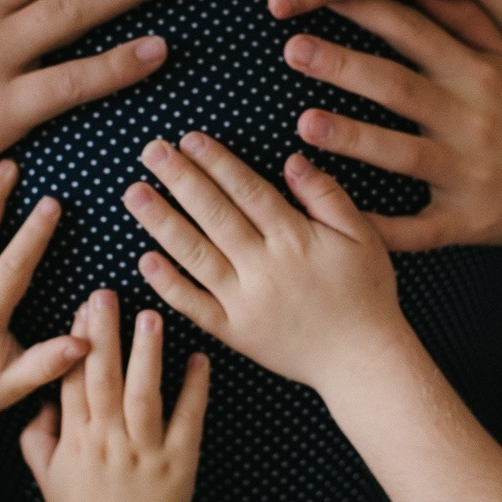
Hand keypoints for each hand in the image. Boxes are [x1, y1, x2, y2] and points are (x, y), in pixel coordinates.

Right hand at [20, 291, 209, 501]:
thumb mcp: (47, 477)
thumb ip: (38, 436)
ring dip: (146, 355)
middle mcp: (109, 442)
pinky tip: (199, 359)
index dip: (77, 343)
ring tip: (151, 317)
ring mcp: (145, 452)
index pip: (74, 382)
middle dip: (105, 335)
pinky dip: (194, 390)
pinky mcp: (179, 463)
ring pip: (143, 395)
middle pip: (104, 380)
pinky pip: (187, 421)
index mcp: (77, 441)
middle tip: (108, 294)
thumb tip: (42, 400)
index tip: (82, 307)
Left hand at [121, 133, 414, 390]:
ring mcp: (245, 303)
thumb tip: (291, 160)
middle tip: (151, 151)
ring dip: (162, 222)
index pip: (247, 191)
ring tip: (133, 193)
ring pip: (195, 255)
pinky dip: (168, 283)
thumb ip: (326, 196)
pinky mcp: (234, 333)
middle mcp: (265, 268)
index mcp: (295, 239)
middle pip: (214, 216)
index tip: (189, 139)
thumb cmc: (367, 293)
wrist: (363, 361)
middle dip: (180, 179)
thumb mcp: (363, 236)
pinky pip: (194, 306)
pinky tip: (144, 259)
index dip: (216, 162)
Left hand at [286, 0, 501, 257]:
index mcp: (478, 76)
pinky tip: (340, 220)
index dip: (371, 12)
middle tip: (292, 49)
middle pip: (401, 88)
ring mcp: (471, 173)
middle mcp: (474, 120)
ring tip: (305, 125)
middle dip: (346, 67)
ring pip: (405, 155)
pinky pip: (420, 229)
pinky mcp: (469, 222)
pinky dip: (383, 229)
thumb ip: (468, 22)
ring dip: (355, 139)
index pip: (416, 35)